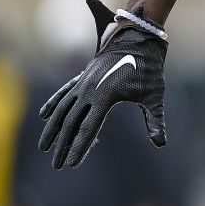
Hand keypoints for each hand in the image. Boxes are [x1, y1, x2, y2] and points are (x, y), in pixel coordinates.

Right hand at [38, 0, 168, 168]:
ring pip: (62, 109)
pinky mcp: (82, 78)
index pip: (89, 128)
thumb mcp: (154, 95)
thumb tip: (160, 142)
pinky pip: (63, 94)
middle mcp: (89, 91)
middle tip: (57, 166)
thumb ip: (155, 119)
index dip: (80, 147)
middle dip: (63, 146)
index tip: (72, 164)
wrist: (137, 39)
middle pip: (71, 123)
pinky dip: (53, 105)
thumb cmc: (149, 69)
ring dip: (53, 129)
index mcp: (105, 97)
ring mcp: (83, 84)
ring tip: (44, 148)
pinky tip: (45, 117)